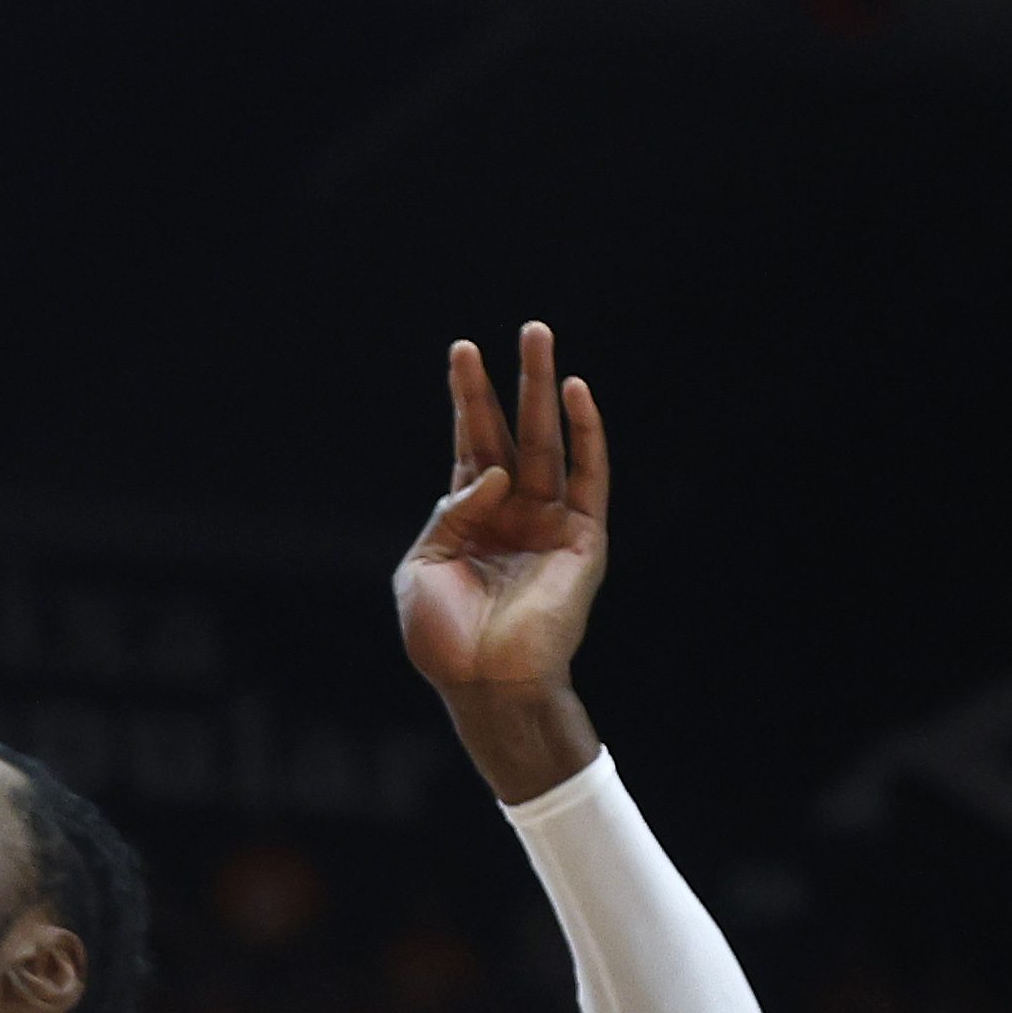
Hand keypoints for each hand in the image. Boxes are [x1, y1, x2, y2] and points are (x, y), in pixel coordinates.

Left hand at [395, 322, 609, 796]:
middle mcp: (511, 510)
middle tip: (524, 327)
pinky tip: (578, 395)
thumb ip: (448, 514)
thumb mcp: (422, 569)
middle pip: (512, 430)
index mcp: (469, 517)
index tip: (462, 351)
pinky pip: (589, 477)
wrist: (485, 684)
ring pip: (550, 441)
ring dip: (547, 390)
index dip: (468, 398)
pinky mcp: (582, 539)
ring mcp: (548, 521)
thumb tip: (486, 472)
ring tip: (542, 339)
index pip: (470, 442)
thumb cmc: (444, 639)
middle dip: (513, 380)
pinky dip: (588, 434)